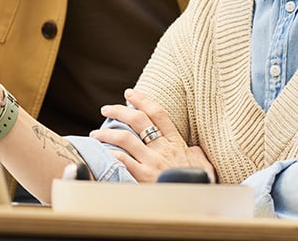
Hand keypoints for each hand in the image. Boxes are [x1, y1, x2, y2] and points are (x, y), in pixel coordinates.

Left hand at [90, 88, 214, 182]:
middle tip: (105, 109)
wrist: (193, 203)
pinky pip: (123, 160)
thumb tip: (191, 148)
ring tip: (96, 134)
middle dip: (119, 111)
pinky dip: (110, 154)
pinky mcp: (143, 177)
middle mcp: (163, 148)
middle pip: (138, 120)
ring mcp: (152, 162)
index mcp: (176, 142)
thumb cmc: (198, 184)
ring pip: (125, 138)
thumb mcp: (201, 164)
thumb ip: (195, 153)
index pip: (158, 113)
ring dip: (107, 133)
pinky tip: (102, 152)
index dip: (142, 100)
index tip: (129, 93)